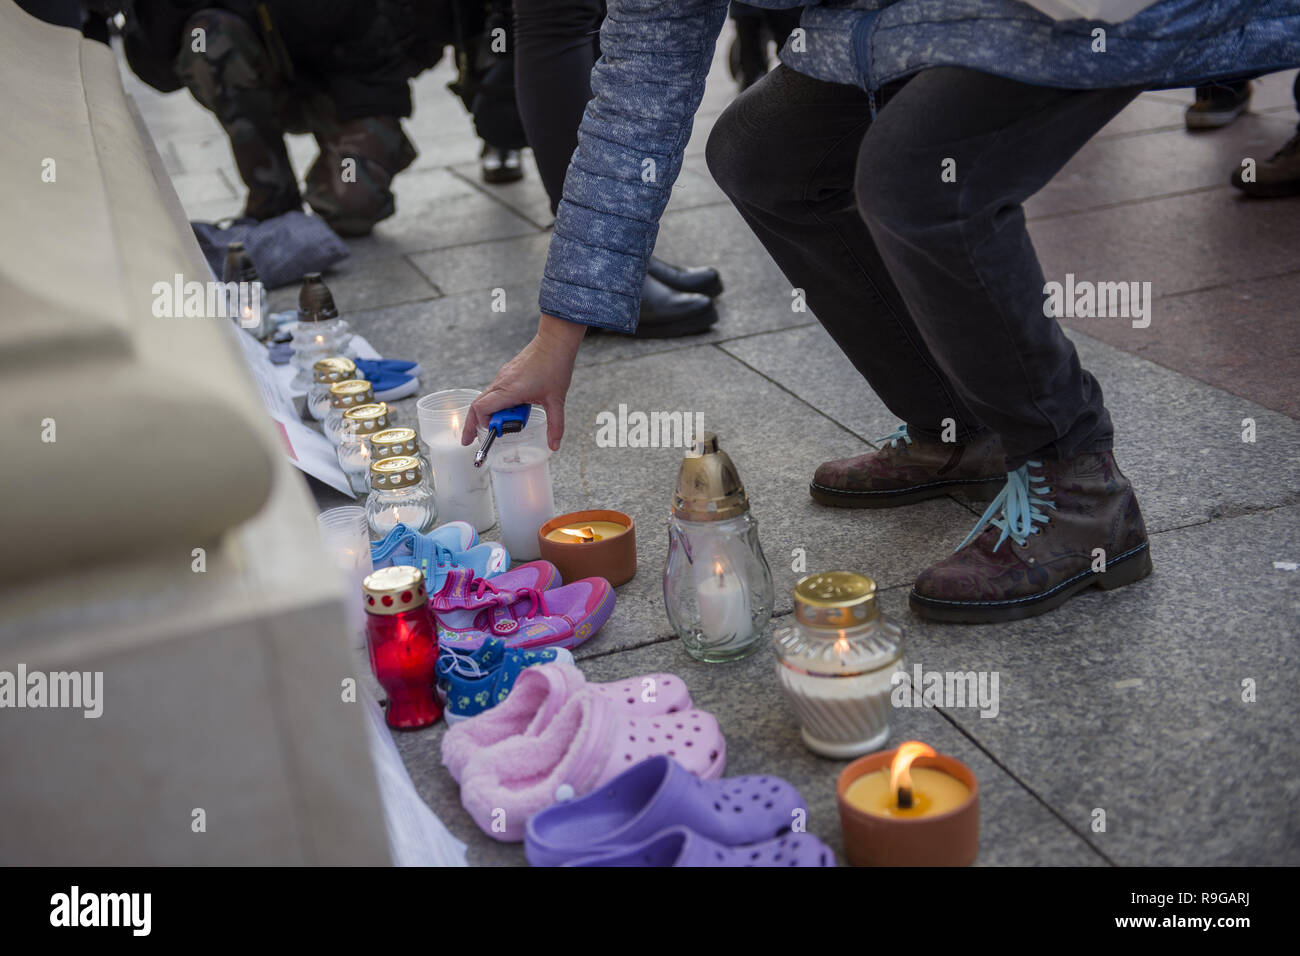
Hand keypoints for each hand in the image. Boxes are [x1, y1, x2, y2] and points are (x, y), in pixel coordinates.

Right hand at [461, 314, 586, 450]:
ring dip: (489, 413)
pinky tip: (511, 409)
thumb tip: (554, 445)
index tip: (491, 434)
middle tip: (470, 440)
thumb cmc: (555, 366)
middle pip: (476, 405)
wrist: (554, 341)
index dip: (481, 424)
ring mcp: (503, 376)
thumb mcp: (557, 400)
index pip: (480, 409)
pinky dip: (496, 403)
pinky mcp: (507, 372)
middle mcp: (501, 383)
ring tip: (503, 423)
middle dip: (473, 424)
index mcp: (510, 390)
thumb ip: (555, 425)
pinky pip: (494, 391)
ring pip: (485, 398)